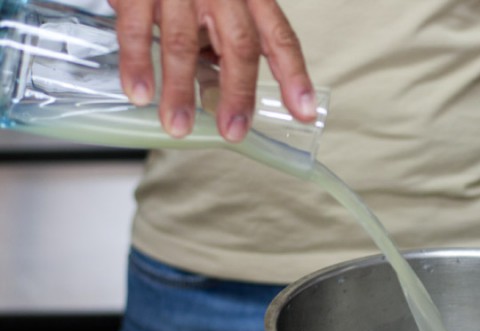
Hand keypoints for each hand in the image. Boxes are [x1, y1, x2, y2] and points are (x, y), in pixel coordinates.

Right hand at [107, 0, 316, 140]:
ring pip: (184, 43)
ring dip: (180, 91)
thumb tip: (227, 89)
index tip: (304, 112)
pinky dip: (138, 63)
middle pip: (239, 45)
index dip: (294, 76)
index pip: (279, 36)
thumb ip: (225, 39)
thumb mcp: (223, 1)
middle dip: (238, 94)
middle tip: (233, 132)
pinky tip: (139, 93)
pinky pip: (138, 28)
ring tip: (178, 126)